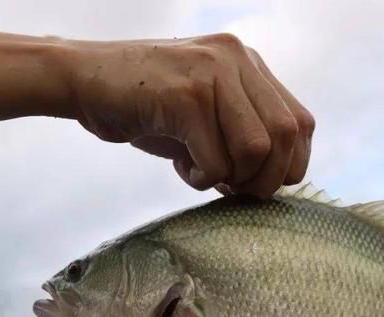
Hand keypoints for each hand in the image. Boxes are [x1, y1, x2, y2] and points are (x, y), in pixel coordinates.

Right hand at [68, 33, 314, 197]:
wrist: (82, 80)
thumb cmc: (147, 106)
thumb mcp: (208, 113)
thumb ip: (244, 132)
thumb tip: (276, 179)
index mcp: (248, 63)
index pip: (301, 123)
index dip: (290, 164)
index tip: (258, 182)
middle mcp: (236, 59)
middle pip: (286, 136)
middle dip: (265, 179)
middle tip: (234, 189)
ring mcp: (211, 72)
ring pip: (256, 148)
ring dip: (233, 178)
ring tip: (204, 174)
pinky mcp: (184, 95)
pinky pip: (215, 159)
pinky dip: (202, 179)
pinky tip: (182, 169)